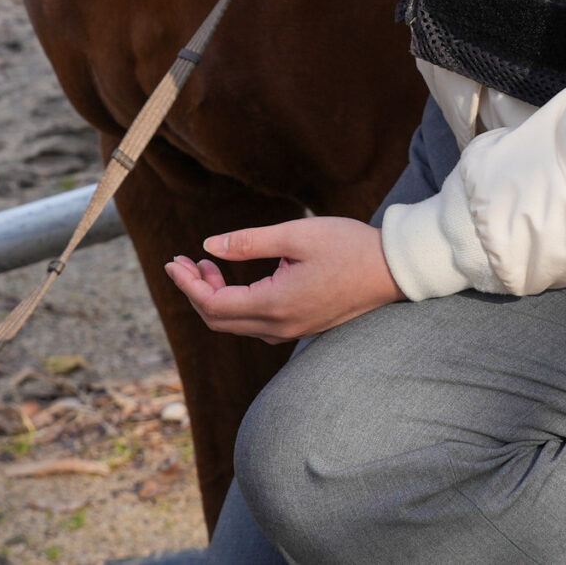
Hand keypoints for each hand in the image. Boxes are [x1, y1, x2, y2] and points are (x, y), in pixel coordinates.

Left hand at [164, 216, 403, 342]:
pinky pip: (255, 324)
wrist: (393, 269)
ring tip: (206, 265)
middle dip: (195, 291)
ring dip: (214, 297)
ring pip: (236, 324)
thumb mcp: (295, 235)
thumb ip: (248, 242)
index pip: (213, 304)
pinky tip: (236, 280)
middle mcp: (280, 325)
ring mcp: (292, 330)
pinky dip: (236, 303)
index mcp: (275, 304)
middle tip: (184, 262)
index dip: (187, 284)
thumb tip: (208, 247)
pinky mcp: (302, 325)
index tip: (172, 261)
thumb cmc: (347, 246)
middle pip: (219, 320)